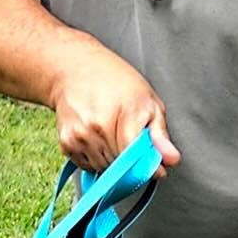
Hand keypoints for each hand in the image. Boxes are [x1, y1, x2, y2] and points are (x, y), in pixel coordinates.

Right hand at [48, 38, 181, 175]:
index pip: (135, 157)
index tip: (154, 168)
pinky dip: (95, 159)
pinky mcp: (66, 142)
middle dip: (129, 161)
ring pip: (103, 168)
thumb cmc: (114, 81)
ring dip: (112, 161)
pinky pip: (87, 166)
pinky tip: (98, 139)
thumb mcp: (147, 100)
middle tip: (130, 141)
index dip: (146, 166)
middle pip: (119, 166)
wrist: (75, 69)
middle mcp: (98, 127)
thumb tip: (171, 159)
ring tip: (113, 137)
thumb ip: (159, 134)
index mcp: (123, 114)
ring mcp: (80, 135)